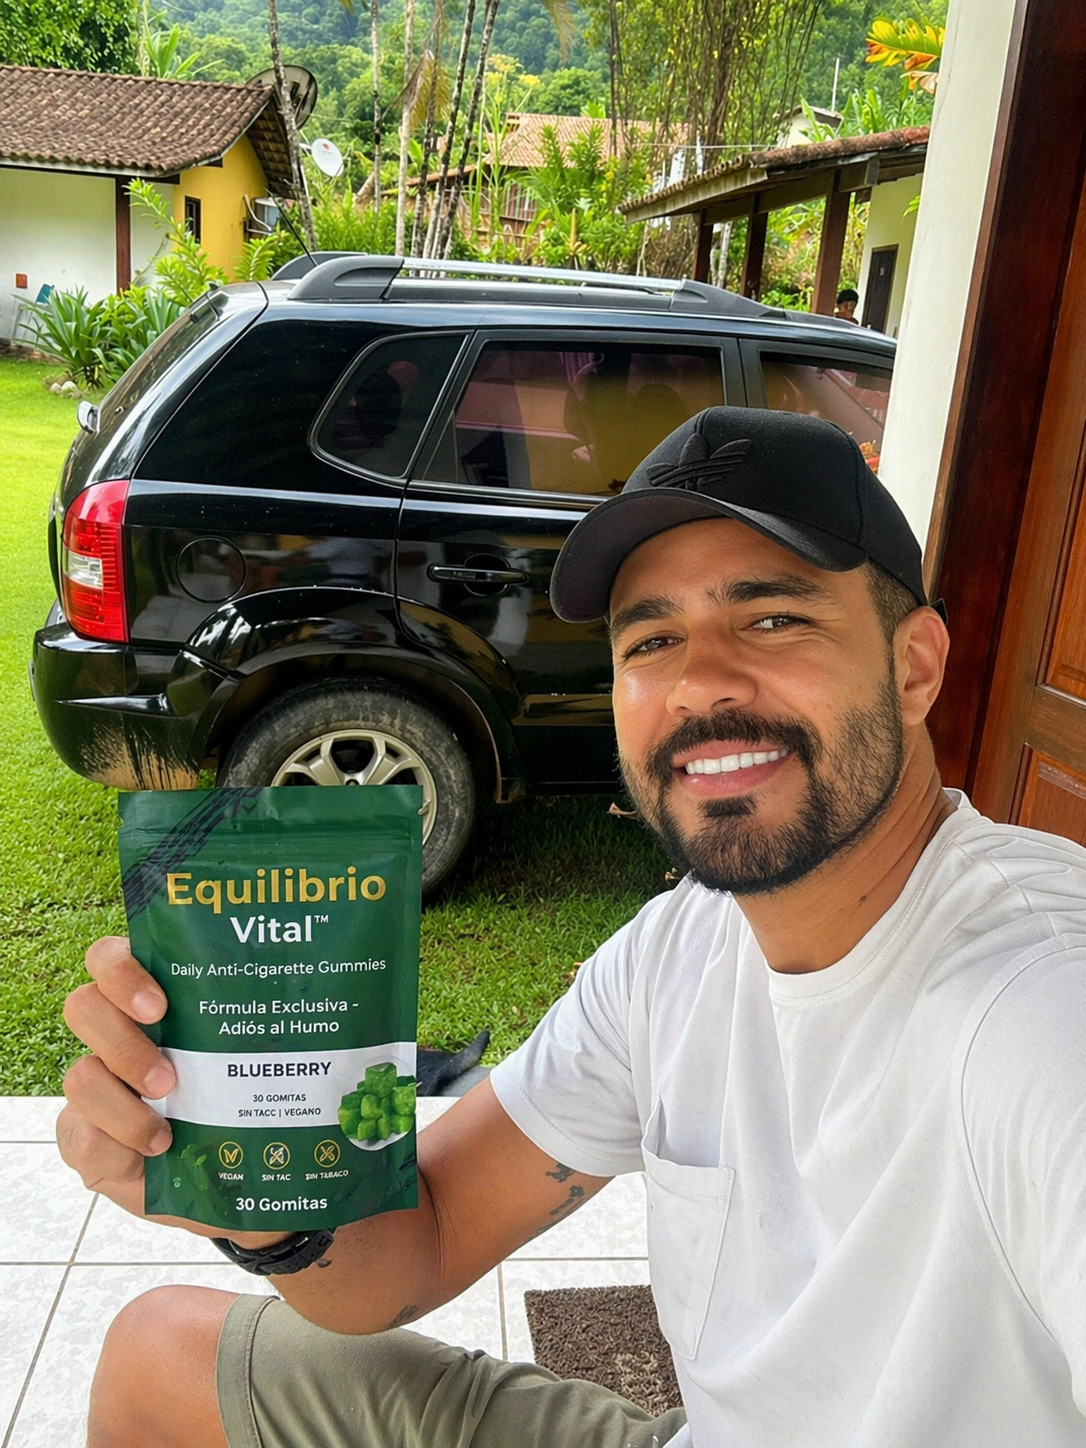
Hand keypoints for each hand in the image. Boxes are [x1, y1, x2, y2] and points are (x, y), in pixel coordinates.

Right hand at [59, 936, 282, 1246]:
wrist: (264, 1179)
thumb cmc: (273, 1099)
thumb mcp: (289, 1053)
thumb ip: (306, 1016)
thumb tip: (373, 991)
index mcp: (160, 997)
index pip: (113, 958)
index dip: (123, 970)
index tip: (162, 1003)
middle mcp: (121, 1035)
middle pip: (83, 1007)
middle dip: (121, 1039)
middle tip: (172, 1075)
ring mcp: (100, 1088)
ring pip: (77, 1076)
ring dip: (122, 1101)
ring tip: (168, 1126)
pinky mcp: (90, 1142)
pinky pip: (77, 1137)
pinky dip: (116, 1144)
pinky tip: (156, 1153)